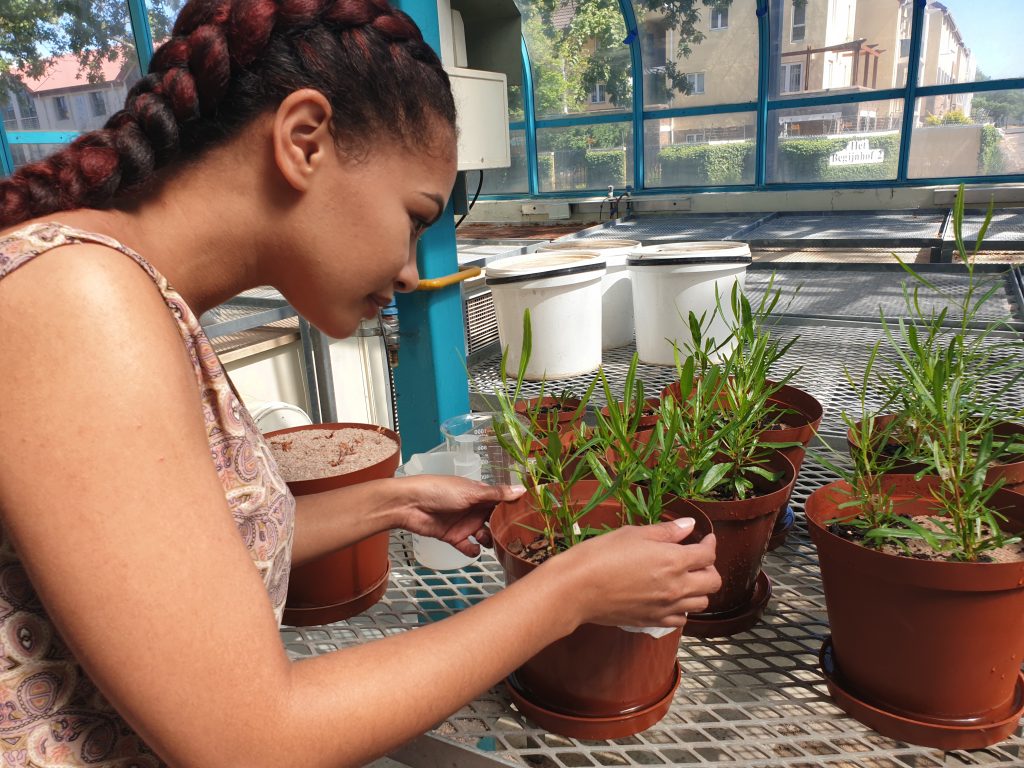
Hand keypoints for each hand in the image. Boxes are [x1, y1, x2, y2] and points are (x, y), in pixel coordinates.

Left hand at [394, 476, 525, 555]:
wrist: (410, 504)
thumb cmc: (439, 491)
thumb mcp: (471, 491)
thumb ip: (496, 494)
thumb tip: (521, 490)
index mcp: (480, 494)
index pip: (502, 502)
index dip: (514, 509)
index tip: (529, 517)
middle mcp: (475, 509)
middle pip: (495, 521)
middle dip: (504, 528)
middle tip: (515, 537)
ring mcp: (465, 524)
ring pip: (485, 535)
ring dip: (489, 540)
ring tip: (489, 540)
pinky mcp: (454, 537)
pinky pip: (468, 547)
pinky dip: (473, 550)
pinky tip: (474, 548)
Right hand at [547, 520, 719, 628]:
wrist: (577, 588)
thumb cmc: (601, 555)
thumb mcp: (633, 533)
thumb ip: (666, 531)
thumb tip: (689, 526)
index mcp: (674, 561)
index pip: (708, 555)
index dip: (710, 544)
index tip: (704, 538)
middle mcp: (676, 587)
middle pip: (713, 582)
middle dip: (709, 568)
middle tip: (696, 559)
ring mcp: (666, 608)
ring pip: (701, 603)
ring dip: (698, 589)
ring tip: (684, 578)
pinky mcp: (653, 621)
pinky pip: (681, 619)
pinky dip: (682, 609)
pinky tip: (669, 598)